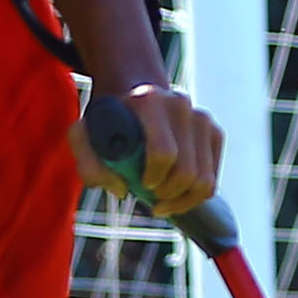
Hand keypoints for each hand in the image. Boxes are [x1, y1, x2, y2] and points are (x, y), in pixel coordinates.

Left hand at [70, 81, 222, 217]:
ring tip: (161, 199)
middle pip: (187, 173)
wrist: (134, 97)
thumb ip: (89, 164)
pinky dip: (194, 196)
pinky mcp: (214, 132)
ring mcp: (201, 118)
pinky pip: (212, 180)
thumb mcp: (84, 136)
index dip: (154, 179)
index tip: (141, 185)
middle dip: (167, 194)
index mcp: (148, 101)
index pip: (165, 153)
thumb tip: (122, 189)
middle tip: (150, 196)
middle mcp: (180, 105)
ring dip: (181, 200)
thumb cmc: (107, 122)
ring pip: (205, 181)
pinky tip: (176, 194)